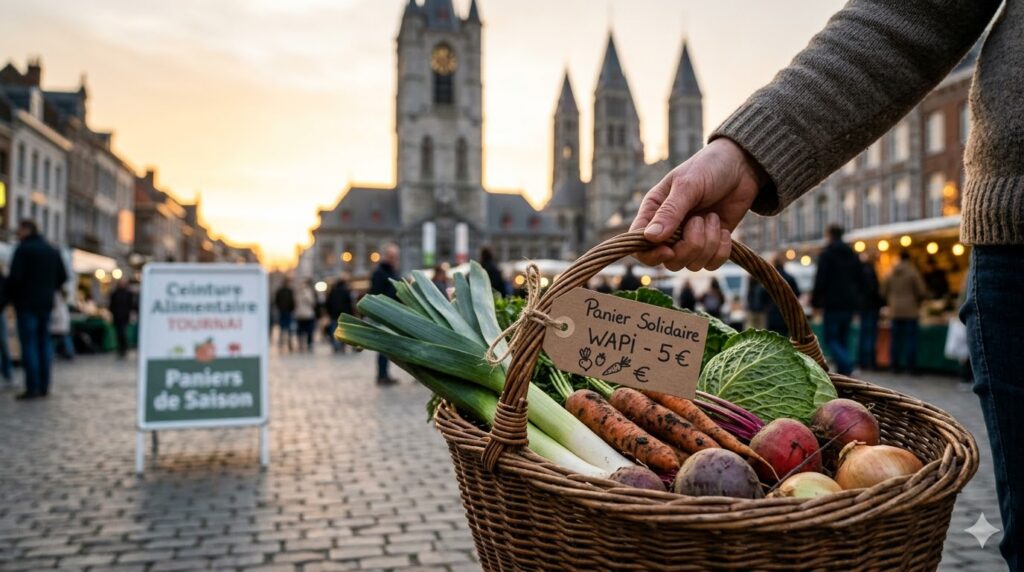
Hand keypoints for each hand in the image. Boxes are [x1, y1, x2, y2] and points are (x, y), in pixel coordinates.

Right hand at [629, 138, 764, 270]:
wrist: (742, 166)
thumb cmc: (708, 168)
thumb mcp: (687, 185)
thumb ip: (669, 211)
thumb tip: (650, 237)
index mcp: (654, 212)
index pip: (639, 245)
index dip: (651, 254)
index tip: (669, 250)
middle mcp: (669, 230)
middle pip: (668, 261)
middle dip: (688, 247)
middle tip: (699, 220)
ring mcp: (690, 239)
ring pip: (691, 264)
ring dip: (708, 243)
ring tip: (713, 217)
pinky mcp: (712, 245)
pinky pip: (711, 264)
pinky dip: (721, 250)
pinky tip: (724, 230)